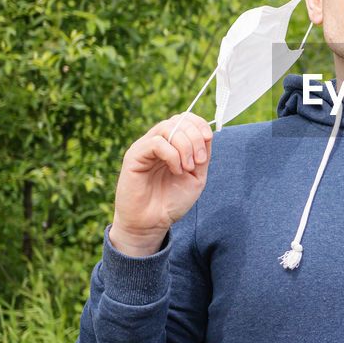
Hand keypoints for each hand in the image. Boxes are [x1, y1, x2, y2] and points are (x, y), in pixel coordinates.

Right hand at [109, 112, 212, 256]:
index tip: (209, 138)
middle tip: (199, 161)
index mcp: (172, 144)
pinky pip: (157, 143)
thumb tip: (207, 134)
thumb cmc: (171, 201)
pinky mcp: (134, 156)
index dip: (199, 124)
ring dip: (185, 146)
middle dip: (195, 137)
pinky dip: (172, 155)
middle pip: (178, 120)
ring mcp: (145, 147)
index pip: (185, 119)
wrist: (152, 223)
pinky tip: (176, 170)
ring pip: (168, 128)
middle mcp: (158, 142)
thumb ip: (202, 154)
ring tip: (188, 168)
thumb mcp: (196, 176)